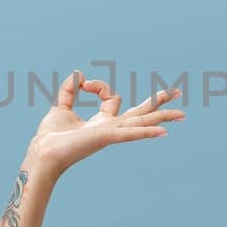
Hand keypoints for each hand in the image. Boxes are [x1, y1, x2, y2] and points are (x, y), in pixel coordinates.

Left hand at [27, 69, 185, 175]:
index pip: (112, 97)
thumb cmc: (51, 137)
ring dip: (162, 117)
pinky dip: (147, 133)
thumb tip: (79, 74)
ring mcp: (112, 133)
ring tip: (182, 114)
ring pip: (142, 122)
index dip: (98, 85)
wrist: (43, 152)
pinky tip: (163, 133)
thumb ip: (69, 90)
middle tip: (178, 93)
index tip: (82, 84)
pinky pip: (131, 133)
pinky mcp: (107, 137)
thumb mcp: (60, 107)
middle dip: (159, 103)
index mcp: (102, 122)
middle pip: (141, 113)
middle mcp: (111, 128)